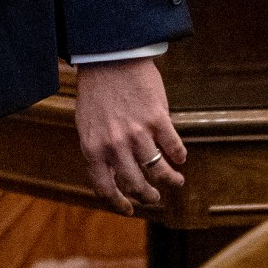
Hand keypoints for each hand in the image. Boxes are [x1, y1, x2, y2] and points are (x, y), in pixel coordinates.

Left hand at [73, 57, 185, 216]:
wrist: (109, 57)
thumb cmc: (97, 91)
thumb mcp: (87, 124)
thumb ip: (98, 150)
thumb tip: (112, 176)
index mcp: (93, 148)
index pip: (104, 188)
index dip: (118, 204)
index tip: (129, 210)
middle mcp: (114, 145)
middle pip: (136, 184)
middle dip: (148, 196)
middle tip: (155, 198)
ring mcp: (137, 132)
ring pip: (158, 170)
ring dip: (170, 180)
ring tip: (176, 182)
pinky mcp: (157, 118)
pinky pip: (173, 146)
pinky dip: (179, 155)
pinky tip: (180, 158)